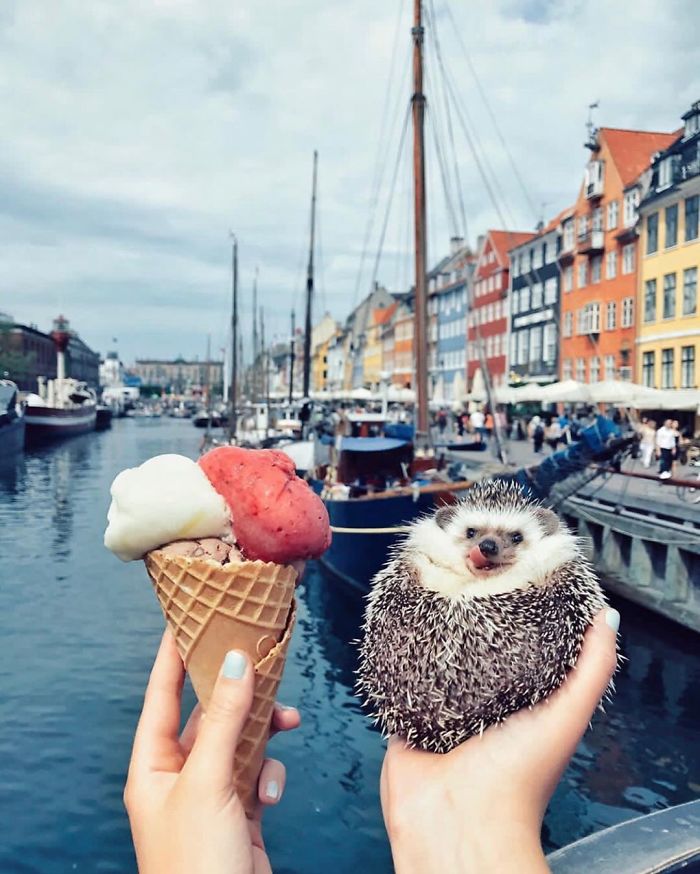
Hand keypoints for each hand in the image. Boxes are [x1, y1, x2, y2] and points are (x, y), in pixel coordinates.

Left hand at [125, 631, 300, 873]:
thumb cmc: (197, 864)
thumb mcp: (210, 782)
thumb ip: (225, 719)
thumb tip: (235, 662)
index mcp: (152, 767)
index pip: (160, 696)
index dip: (172, 657)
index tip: (187, 619)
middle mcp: (178, 778)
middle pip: (209, 716)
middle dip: (239, 696)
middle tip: (263, 663)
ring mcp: (209, 796)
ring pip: (240, 742)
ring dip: (264, 734)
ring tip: (288, 722)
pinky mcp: (239, 814)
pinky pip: (256, 774)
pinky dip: (269, 776)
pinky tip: (272, 792)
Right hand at [380, 608, 618, 873]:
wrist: (460, 822)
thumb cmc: (519, 783)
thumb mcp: (566, 716)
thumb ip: (591, 670)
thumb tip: (608, 619)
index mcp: (521, 708)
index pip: (521, 652)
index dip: (519, 619)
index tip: (513, 582)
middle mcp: (482, 710)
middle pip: (475, 656)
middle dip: (470, 624)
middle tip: (466, 584)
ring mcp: (443, 716)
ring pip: (434, 666)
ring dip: (432, 640)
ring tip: (431, 601)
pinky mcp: (408, 722)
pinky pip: (399, 684)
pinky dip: (398, 663)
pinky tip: (399, 636)